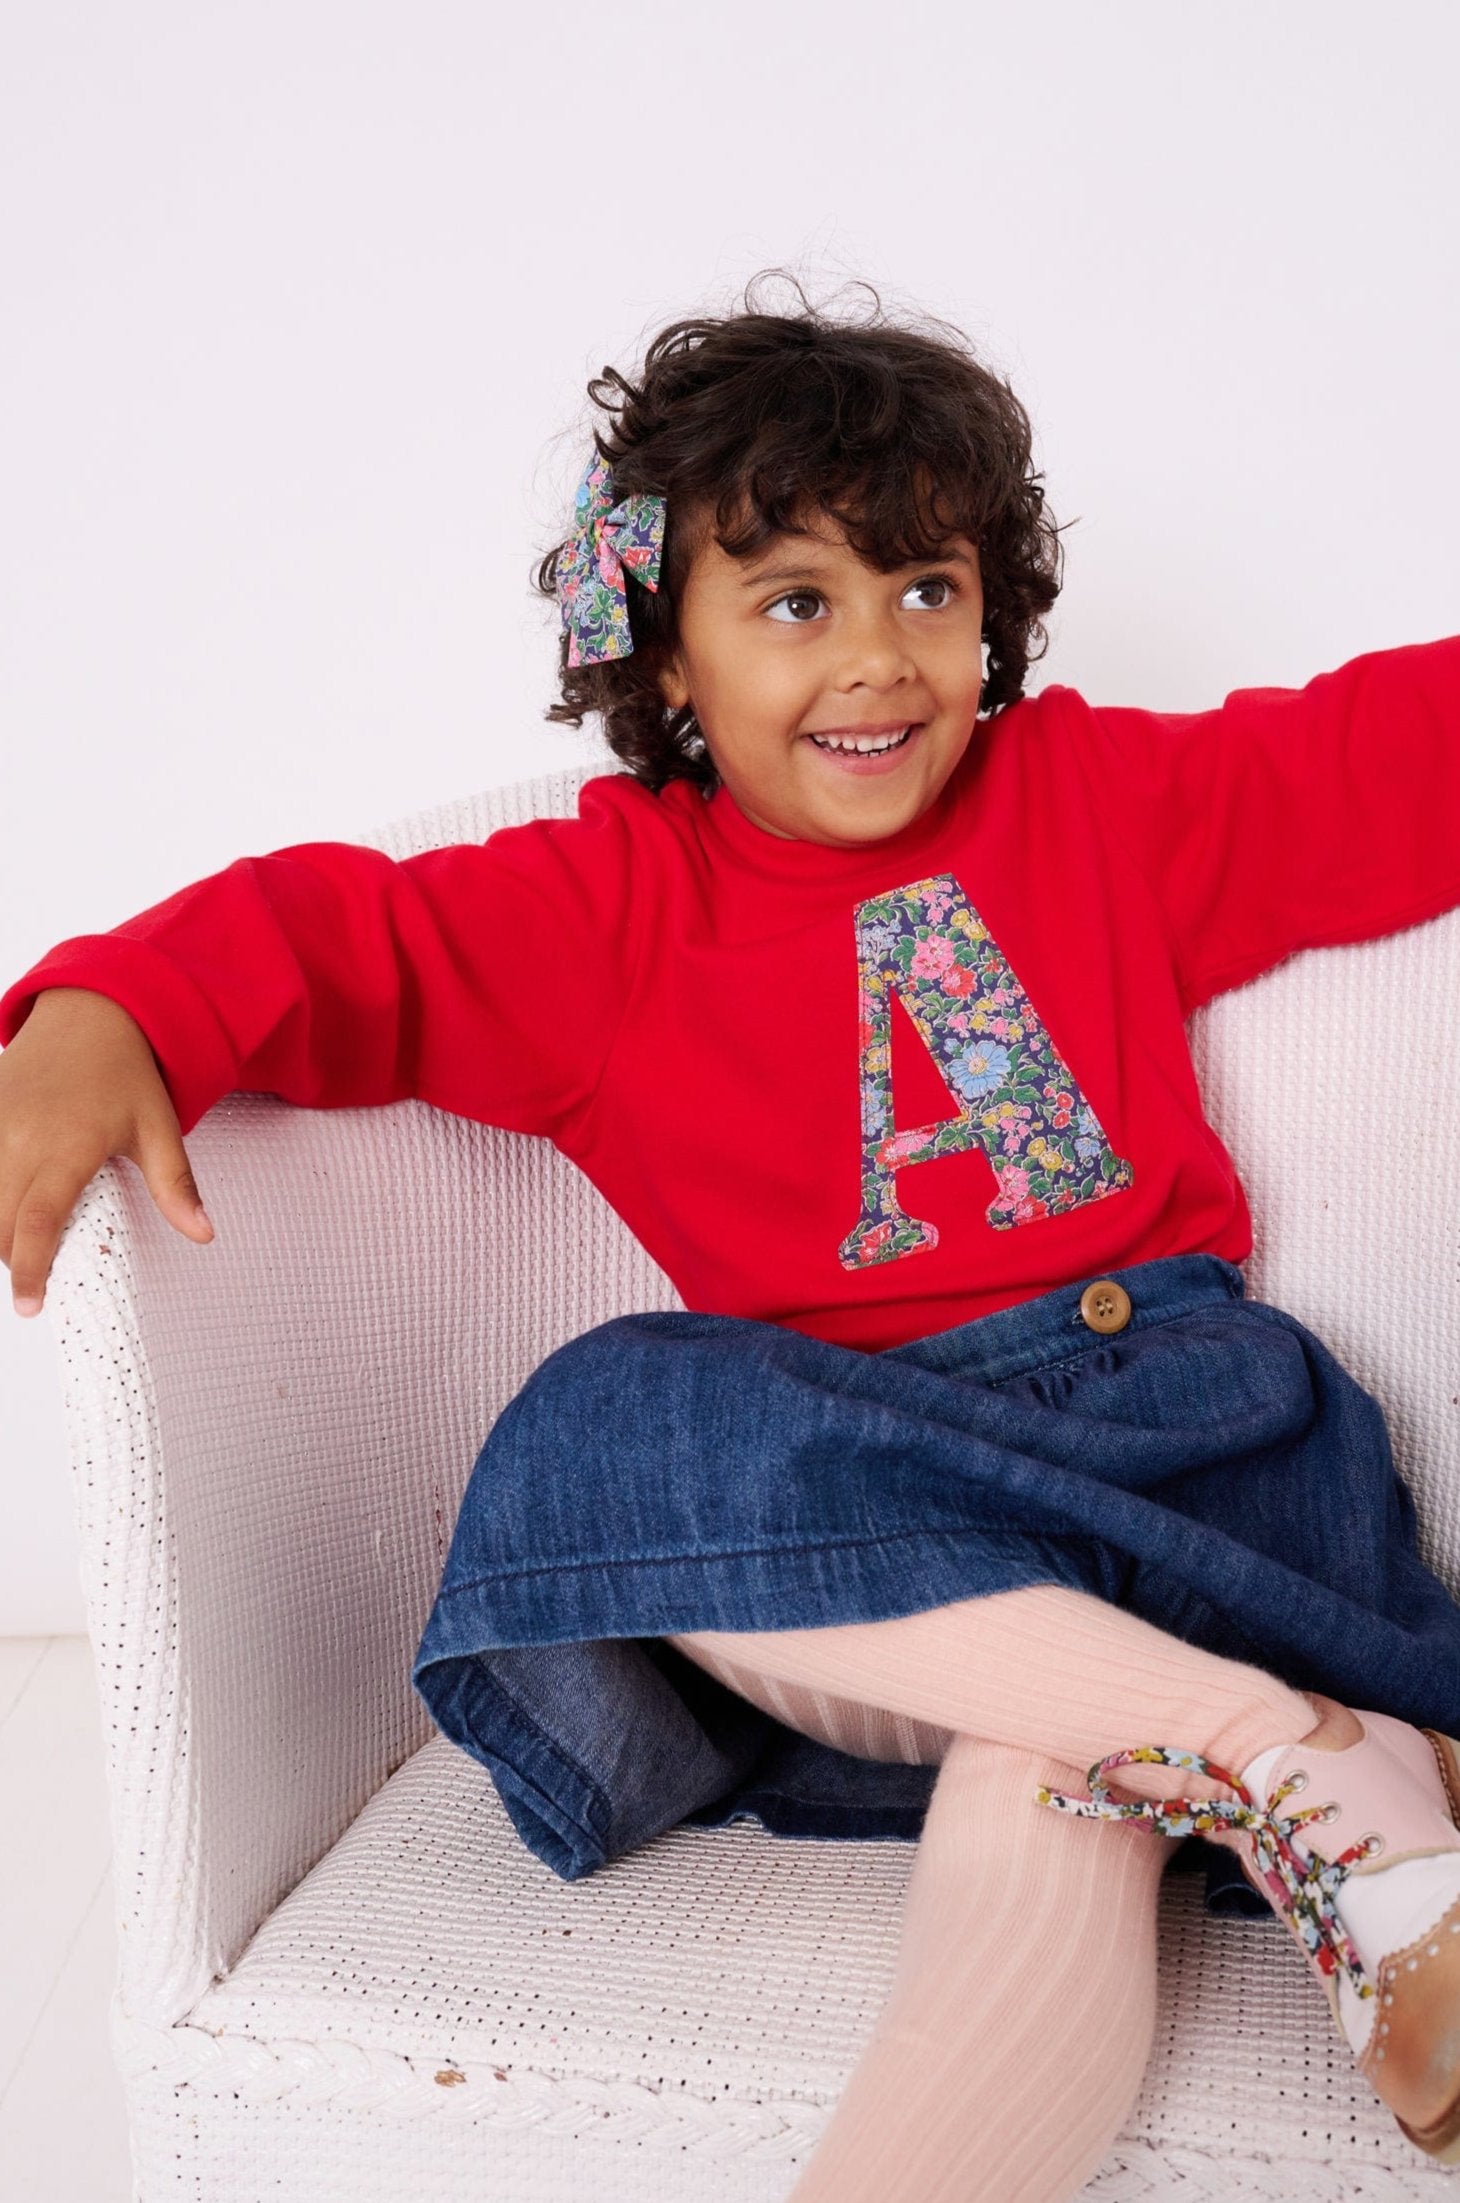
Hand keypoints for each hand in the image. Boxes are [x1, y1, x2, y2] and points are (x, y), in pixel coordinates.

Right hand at [0, 986, 213, 1316]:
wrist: (90, 1013)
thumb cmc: (126, 1073)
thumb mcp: (160, 1129)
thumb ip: (175, 1186)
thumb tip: (204, 1234)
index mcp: (67, 1147)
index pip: (38, 1222)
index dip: (30, 1269)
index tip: (30, 1304)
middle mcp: (20, 1138)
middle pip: (0, 1221)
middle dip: (14, 1257)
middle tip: (38, 1274)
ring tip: (23, 1242)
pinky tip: (9, 1204)